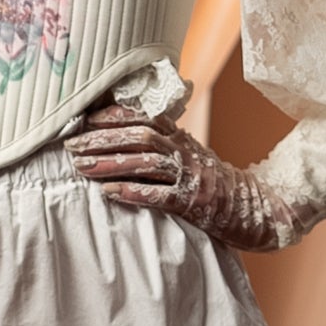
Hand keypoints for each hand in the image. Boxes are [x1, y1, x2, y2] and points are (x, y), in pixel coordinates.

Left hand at [64, 97, 305, 251]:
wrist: (256, 208)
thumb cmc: (214, 183)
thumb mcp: (191, 154)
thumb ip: (164, 142)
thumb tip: (124, 133)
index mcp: (182, 137)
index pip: (144, 117)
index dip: (112, 117)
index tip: (83, 121)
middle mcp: (185, 151)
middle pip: (139, 137)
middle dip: (101, 140)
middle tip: (70, 147)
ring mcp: (191, 176)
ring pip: (146, 163)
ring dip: (110, 164)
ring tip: (80, 168)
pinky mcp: (194, 203)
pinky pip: (161, 196)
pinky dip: (134, 193)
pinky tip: (109, 195)